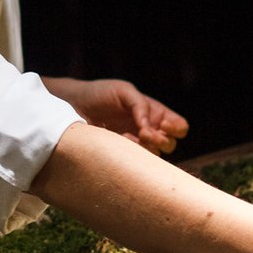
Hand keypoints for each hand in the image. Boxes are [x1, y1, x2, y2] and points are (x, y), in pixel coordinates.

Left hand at [41, 76, 188, 153]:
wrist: (73, 106)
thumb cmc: (99, 94)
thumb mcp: (124, 91)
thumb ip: (140, 105)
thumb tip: (149, 127)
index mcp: (154, 113)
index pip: (179, 126)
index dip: (176, 128)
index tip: (164, 125)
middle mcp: (148, 130)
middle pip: (171, 144)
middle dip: (161, 140)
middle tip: (145, 134)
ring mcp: (135, 145)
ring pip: (155, 156)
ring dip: (147, 148)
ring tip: (130, 137)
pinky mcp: (121, 155)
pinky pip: (136, 161)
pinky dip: (132, 153)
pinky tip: (119, 141)